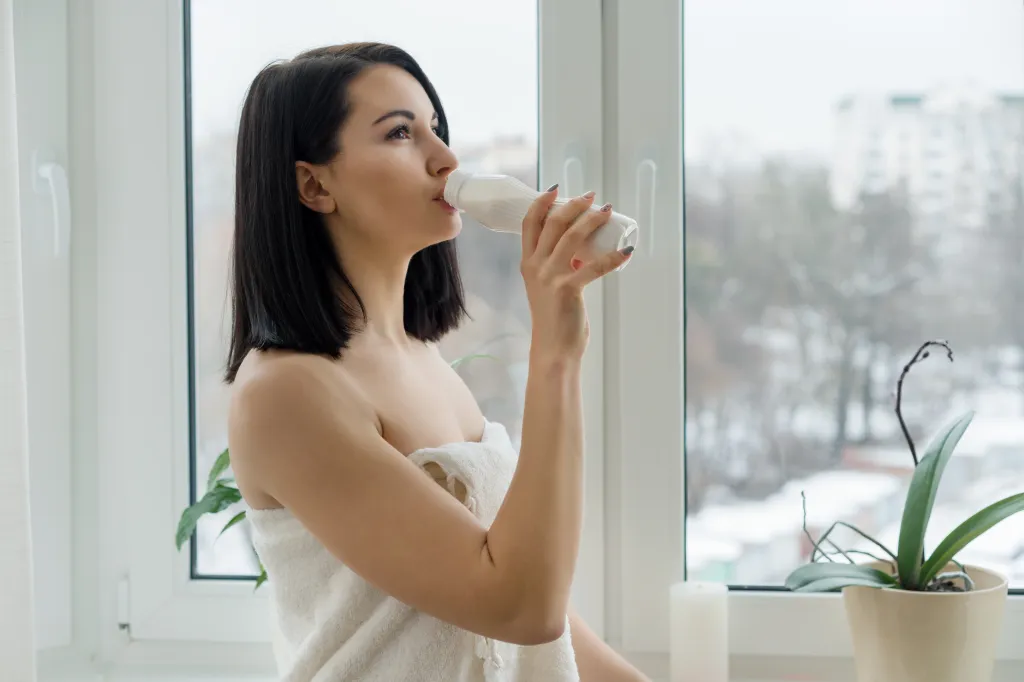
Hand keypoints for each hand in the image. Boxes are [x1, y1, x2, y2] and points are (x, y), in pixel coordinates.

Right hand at [520, 186, 633, 359]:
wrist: (553, 349)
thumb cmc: (554, 319)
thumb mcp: (546, 287)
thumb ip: (558, 268)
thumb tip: (580, 253)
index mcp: (528, 263)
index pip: (529, 224)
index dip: (541, 202)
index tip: (555, 188)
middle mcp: (536, 266)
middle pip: (553, 223)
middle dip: (573, 205)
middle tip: (591, 196)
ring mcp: (551, 276)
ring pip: (572, 237)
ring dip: (592, 220)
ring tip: (607, 211)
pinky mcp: (568, 288)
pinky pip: (596, 266)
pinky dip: (615, 257)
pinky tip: (627, 250)